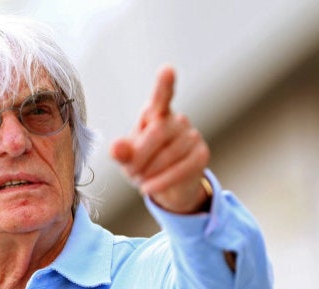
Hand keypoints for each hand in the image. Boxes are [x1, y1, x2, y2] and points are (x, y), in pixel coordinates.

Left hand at [110, 65, 209, 213]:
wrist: (165, 184)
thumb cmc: (143, 162)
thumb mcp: (127, 158)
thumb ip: (122, 152)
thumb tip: (116, 148)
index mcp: (156, 113)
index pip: (161, 96)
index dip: (164, 84)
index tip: (167, 70)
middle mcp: (177, 120)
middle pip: (157, 134)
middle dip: (139, 157)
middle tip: (130, 172)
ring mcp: (192, 136)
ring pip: (168, 155)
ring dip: (148, 172)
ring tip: (141, 179)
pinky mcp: (202, 155)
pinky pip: (180, 170)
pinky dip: (161, 182)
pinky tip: (148, 188)